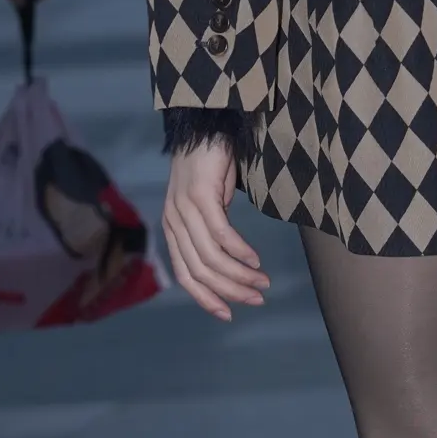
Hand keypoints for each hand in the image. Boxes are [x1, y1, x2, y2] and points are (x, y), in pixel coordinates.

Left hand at [164, 138, 269, 320]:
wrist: (204, 124)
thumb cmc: (211, 165)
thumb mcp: (210, 204)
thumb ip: (213, 231)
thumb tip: (230, 260)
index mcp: (174, 228)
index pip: (185, 275)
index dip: (206, 298)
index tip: (229, 313)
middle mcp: (174, 222)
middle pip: (200, 272)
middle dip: (230, 291)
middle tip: (257, 298)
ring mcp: (185, 209)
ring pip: (211, 258)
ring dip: (240, 275)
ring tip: (262, 282)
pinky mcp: (201, 196)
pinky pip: (221, 234)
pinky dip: (240, 252)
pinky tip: (255, 259)